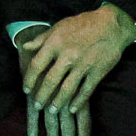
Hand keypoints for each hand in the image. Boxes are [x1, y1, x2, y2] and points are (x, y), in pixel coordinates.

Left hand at [20, 7, 135, 135]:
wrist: (110, 25)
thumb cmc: (81, 24)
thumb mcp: (58, 27)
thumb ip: (41, 39)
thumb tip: (25, 47)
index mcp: (55, 43)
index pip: (37, 65)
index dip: (29, 79)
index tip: (26, 89)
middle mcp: (67, 55)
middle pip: (50, 80)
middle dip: (41, 95)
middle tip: (36, 105)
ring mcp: (83, 65)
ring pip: (67, 89)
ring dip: (57, 102)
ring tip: (51, 111)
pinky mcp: (97, 72)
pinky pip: (85, 91)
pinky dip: (78, 102)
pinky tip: (71, 109)